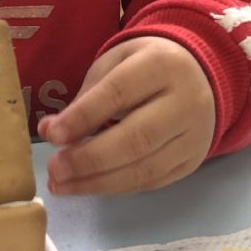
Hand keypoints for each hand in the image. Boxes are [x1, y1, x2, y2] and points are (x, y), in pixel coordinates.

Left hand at [40, 37, 215, 195]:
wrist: (199, 75)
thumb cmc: (145, 66)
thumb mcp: (116, 62)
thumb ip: (87, 96)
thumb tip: (53, 132)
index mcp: (161, 65)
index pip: (118, 94)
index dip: (82, 117)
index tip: (50, 135)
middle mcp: (185, 102)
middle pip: (136, 139)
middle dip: (88, 159)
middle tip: (54, 169)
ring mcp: (194, 136)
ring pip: (145, 168)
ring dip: (98, 182)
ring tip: (61, 185)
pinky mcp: (193, 161)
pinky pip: (152, 182)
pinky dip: (116, 187)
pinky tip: (89, 185)